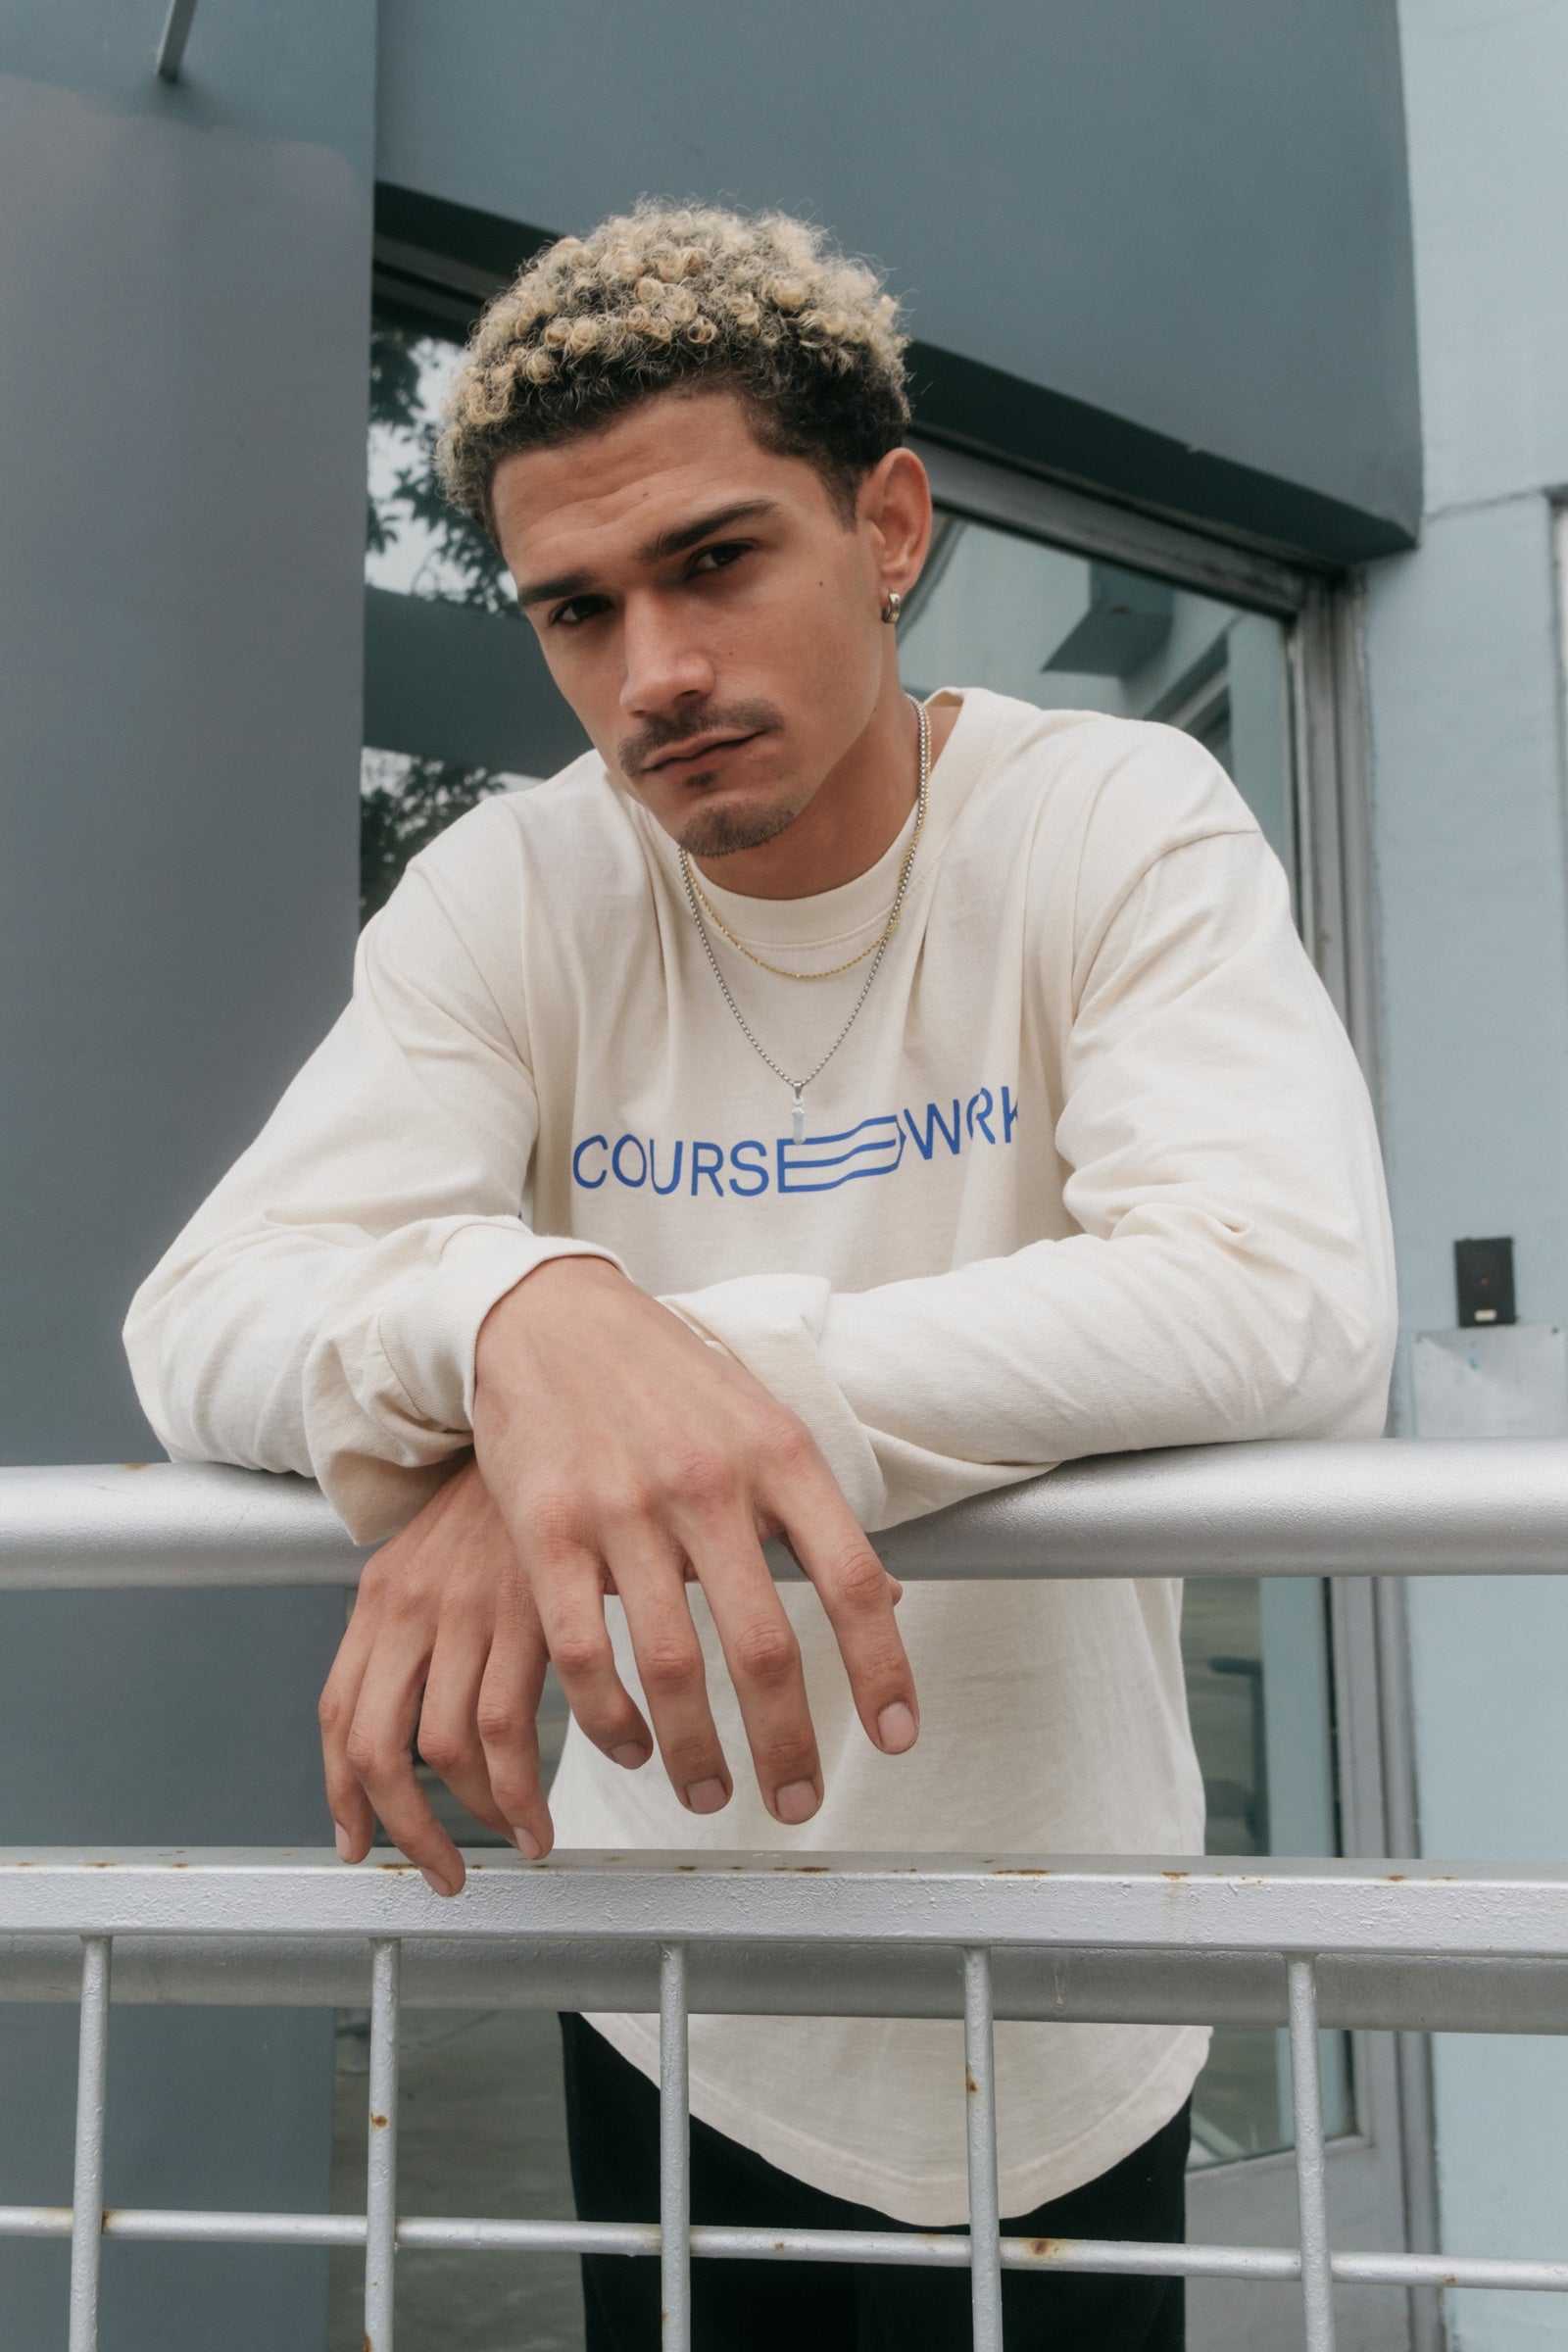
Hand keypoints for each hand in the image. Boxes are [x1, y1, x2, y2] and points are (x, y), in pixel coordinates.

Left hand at [318, 1456, 552, 1894]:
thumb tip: (427, 1716)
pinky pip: (515, 1727)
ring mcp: (468, 1610)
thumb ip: (426, 1625)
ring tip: (523, 1838)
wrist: (554, 1400)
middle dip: (407, 1831)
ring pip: (447, 1750)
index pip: (341, 1717)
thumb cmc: (512, 1493)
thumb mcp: (443, 1555)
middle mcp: (411, 1606)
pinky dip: (531, 1781)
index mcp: (381, 1596)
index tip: (362, 1843)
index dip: (345, 1795)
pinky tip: (563, 1791)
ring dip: (484, 1815)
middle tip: (441, 1872)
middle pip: (379, 1751)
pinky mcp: (528, 1611)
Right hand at [472, 1257, 916, 1831]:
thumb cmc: (667, 1376)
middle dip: (788, 1744)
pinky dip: (610, 1719)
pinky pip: (582, 1652)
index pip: (853, 1579)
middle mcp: (709, 1480)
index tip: (896, 1736)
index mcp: (779, 1453)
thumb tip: (886, 1600)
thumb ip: (814, 1509)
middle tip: (797, 1802)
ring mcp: (625, 1506)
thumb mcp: (762, 1420)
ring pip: (673, 1666)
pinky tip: (631, 1747)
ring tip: (710, 1793)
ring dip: (697, 1751)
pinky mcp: (548, 1528)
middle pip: (764, 1646)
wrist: (550, 1315)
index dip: (883, 1668)